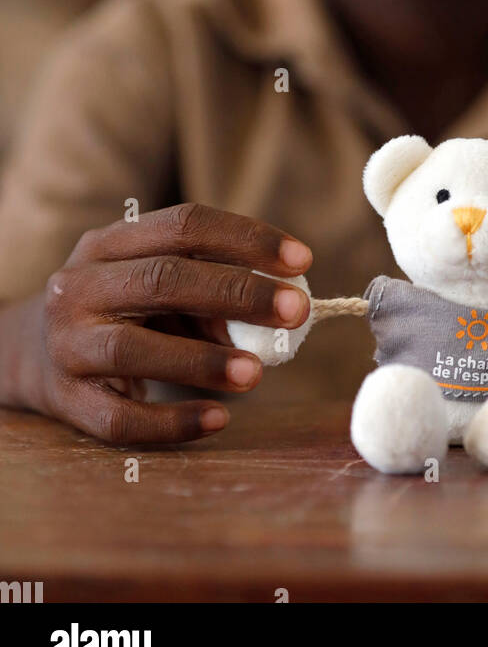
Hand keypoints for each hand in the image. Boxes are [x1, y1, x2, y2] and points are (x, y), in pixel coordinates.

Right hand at [28, 203, 311, 443]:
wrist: (27, 352)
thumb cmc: (122, 310)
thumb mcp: (157, 285)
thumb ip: (209, 293)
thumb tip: (273, 316)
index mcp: (110, 242)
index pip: (184, 224)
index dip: (247, 238)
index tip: (301, 260)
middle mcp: (80, 285)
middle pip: (162, 280)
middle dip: (237, 293)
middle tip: (296, 311)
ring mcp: (67, 344)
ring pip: (132, 348)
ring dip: (201, 360)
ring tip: (257, 373)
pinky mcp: (65, 400)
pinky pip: (119, 419)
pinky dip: (172, 422)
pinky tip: (217, 420)